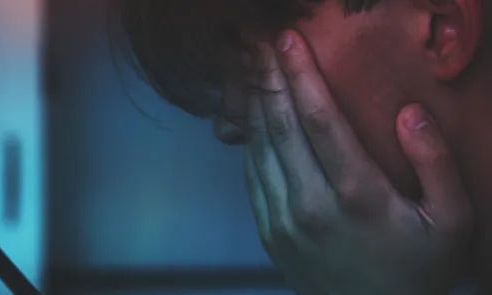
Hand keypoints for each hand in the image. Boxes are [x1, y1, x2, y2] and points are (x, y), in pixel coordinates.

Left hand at [244, 30, 473, 294]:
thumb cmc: (416, 270)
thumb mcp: (451, 221)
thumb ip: (435, 164)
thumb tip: (410, 114)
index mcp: (356, 195)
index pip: (319, 119)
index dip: (302, 75)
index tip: (289, 41)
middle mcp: (310, 204)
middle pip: (282, 127)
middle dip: (272, 79)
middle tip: (262, 46)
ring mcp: (283, 220)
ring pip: (261, 148)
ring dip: (257, 105)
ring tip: (254, 71)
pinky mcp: (269, 231)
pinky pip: (253, 176)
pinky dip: (251, 141)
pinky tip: (254, 119)